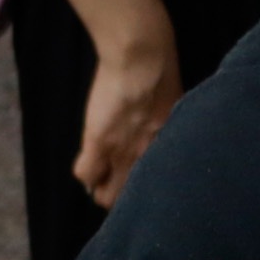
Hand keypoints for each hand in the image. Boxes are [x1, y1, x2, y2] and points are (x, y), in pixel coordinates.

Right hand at [68, 20, 182, 201]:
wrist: (143, 58)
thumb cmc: (164, 75)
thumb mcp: (175, 111)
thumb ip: (167, 132)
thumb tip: (163, 139)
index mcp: (168, 153)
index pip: (155, 193)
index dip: (143, 191)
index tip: (138, 183)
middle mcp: (148, 160)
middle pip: (129, 200)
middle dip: (121, 195)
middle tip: (115, 181)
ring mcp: (122, 154)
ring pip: (105, 196)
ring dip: (101, 186)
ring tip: (102, 172)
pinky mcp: (99, 142)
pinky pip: (84, 174)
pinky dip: (85, 172)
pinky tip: (89, 160)